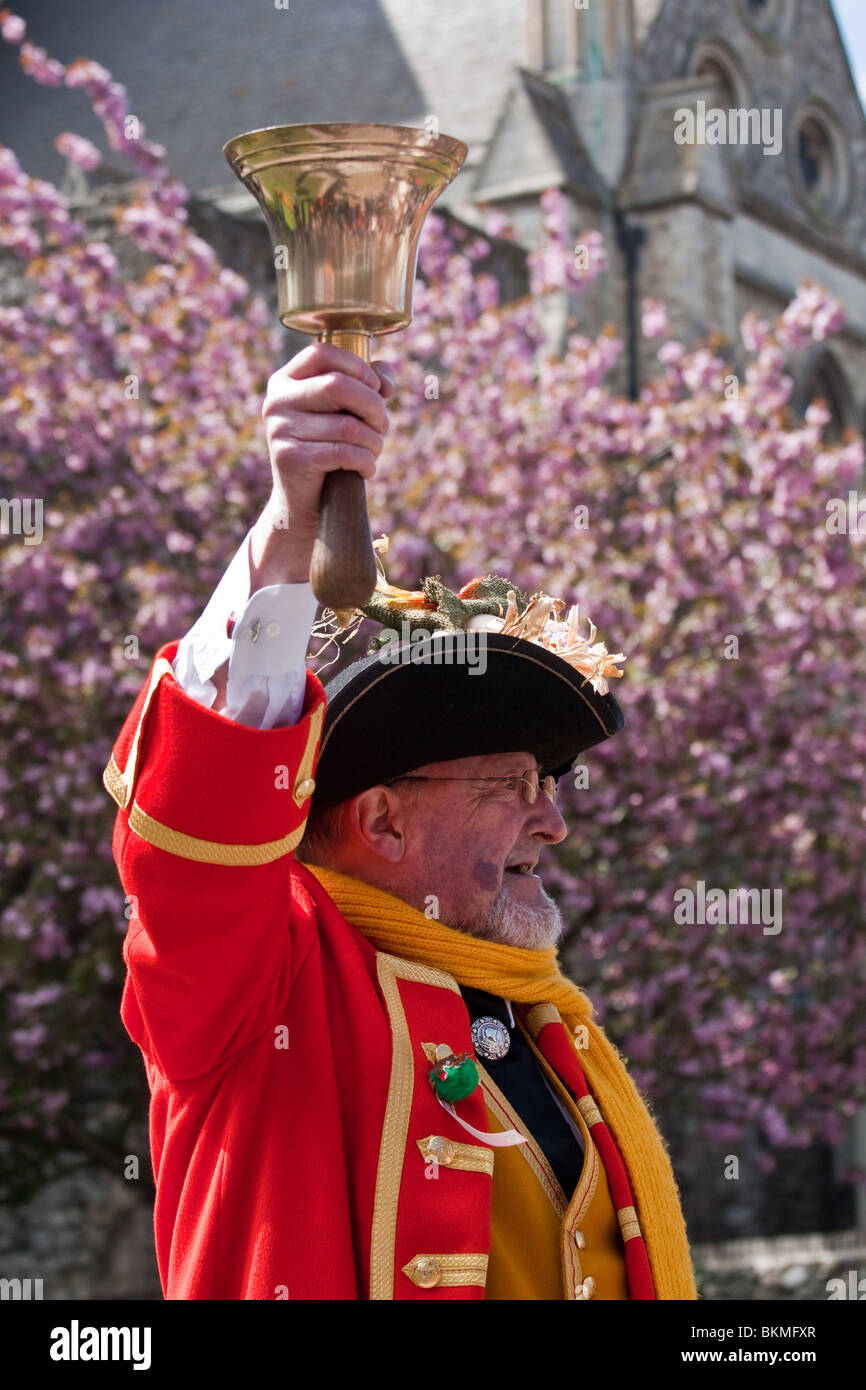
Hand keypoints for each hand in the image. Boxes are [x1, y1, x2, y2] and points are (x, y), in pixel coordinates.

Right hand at [251, 341, 395, 587]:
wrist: (302, 502)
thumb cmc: (327, 448)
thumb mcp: (343, 412)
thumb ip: (365, 385)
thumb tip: (386, 377)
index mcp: (285, 381)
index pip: (322, 353)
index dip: (358, 366)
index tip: (376, 387)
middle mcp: (276, 401)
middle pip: (338, 385)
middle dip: (373, 406)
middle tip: (382, 425)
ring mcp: (279, 429)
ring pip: (348, 425)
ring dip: (374, 440)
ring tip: (374, 450)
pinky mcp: (290, 458)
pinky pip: (344, 453)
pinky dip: (366, 462)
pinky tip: (367, 469)